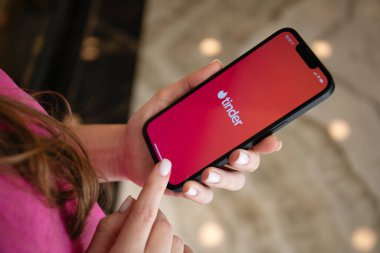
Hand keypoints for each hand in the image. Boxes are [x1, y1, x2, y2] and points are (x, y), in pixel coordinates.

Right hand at [86, 159, 192, 252]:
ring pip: (176, 238)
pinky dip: (174, 248)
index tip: (164, 163)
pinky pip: (184, 252)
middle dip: (152, 216)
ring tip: (145, 247)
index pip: (144, 214)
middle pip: (163, 224)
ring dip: (163, 235)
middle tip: (138, 223)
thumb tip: (132, 202)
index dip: (154, 186)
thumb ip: (109, 227)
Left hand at [122, 60, 281, 203]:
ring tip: (208, 172)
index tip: (271, 138)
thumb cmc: (152, 122)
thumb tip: (216, 66)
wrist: (127, 146)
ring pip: (231, 181)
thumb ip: (190, 85)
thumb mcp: (168, 99)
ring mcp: (205, 173)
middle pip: (248, 162)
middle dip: (248, 160)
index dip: (265, 140)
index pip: (249, 137)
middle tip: (236, 154)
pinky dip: (200, 192)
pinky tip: (189, 185)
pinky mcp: (190, 187)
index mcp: (219, 134)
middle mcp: (218, 154)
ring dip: (224, 178)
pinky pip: (204, 195)